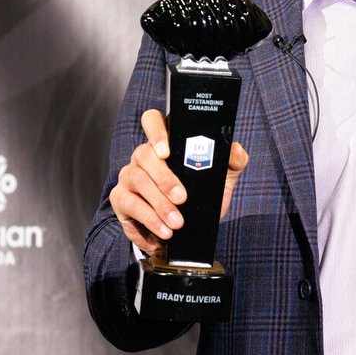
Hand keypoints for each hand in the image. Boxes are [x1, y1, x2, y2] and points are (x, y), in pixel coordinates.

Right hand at [109, 109, 248, 256]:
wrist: (188, 232)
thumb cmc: (202, 196)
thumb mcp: (222, 179)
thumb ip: (233, 161)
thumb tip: (234, 149)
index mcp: (166, 144)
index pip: (153, 121)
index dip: (156, 132)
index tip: (166, 151)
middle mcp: (144, 156)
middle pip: (143, 154)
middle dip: (163, 177)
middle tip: (182, 198)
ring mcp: (129, 176)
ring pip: (137, 180)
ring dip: (158, 203)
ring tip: (177, 222)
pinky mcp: (121, 199)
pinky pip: (130, 205)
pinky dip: (149, 220)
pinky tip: (164, 232)